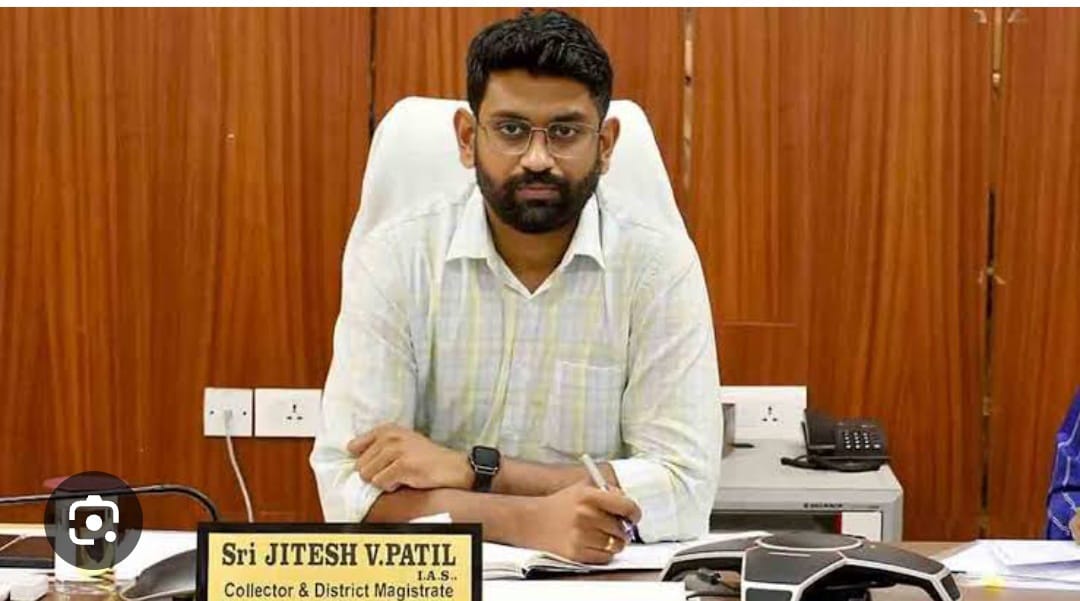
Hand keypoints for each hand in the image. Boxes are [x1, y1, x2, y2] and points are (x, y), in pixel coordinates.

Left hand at [347, 424, 471, 491]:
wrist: (452, 467)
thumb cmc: (425, 457)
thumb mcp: (401, 442)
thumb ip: (377, 445)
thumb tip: (350, 454)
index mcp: (386, 429)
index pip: (353, 446)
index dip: (362, 460)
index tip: (374, 464)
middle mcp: (390, 436)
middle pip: (360, 465)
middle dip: (374, 473)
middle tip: (394, 471)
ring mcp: (396, 450)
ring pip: (369, 476)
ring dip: (383, 481)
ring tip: (400, 475)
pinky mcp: (403, 465)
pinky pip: (382, 483)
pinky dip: (392, 486)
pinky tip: (406, 480)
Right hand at [515, 482, 641, 563]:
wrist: (533, 521)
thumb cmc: (561, 504)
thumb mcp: (583, 488)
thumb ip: (608, 491)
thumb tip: (629, 505)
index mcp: (588, 496)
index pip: (626, 506)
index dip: (634, 513)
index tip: (633, 516)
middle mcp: (585, 516)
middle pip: (622, 528)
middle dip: (622, 528)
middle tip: (615, 526)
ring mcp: (581, 536)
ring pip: (616, 545)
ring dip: (614, 542)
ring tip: (604, 535)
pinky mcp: (577, 553)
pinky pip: (605, 557)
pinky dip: (604, 552)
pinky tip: (595, 543)